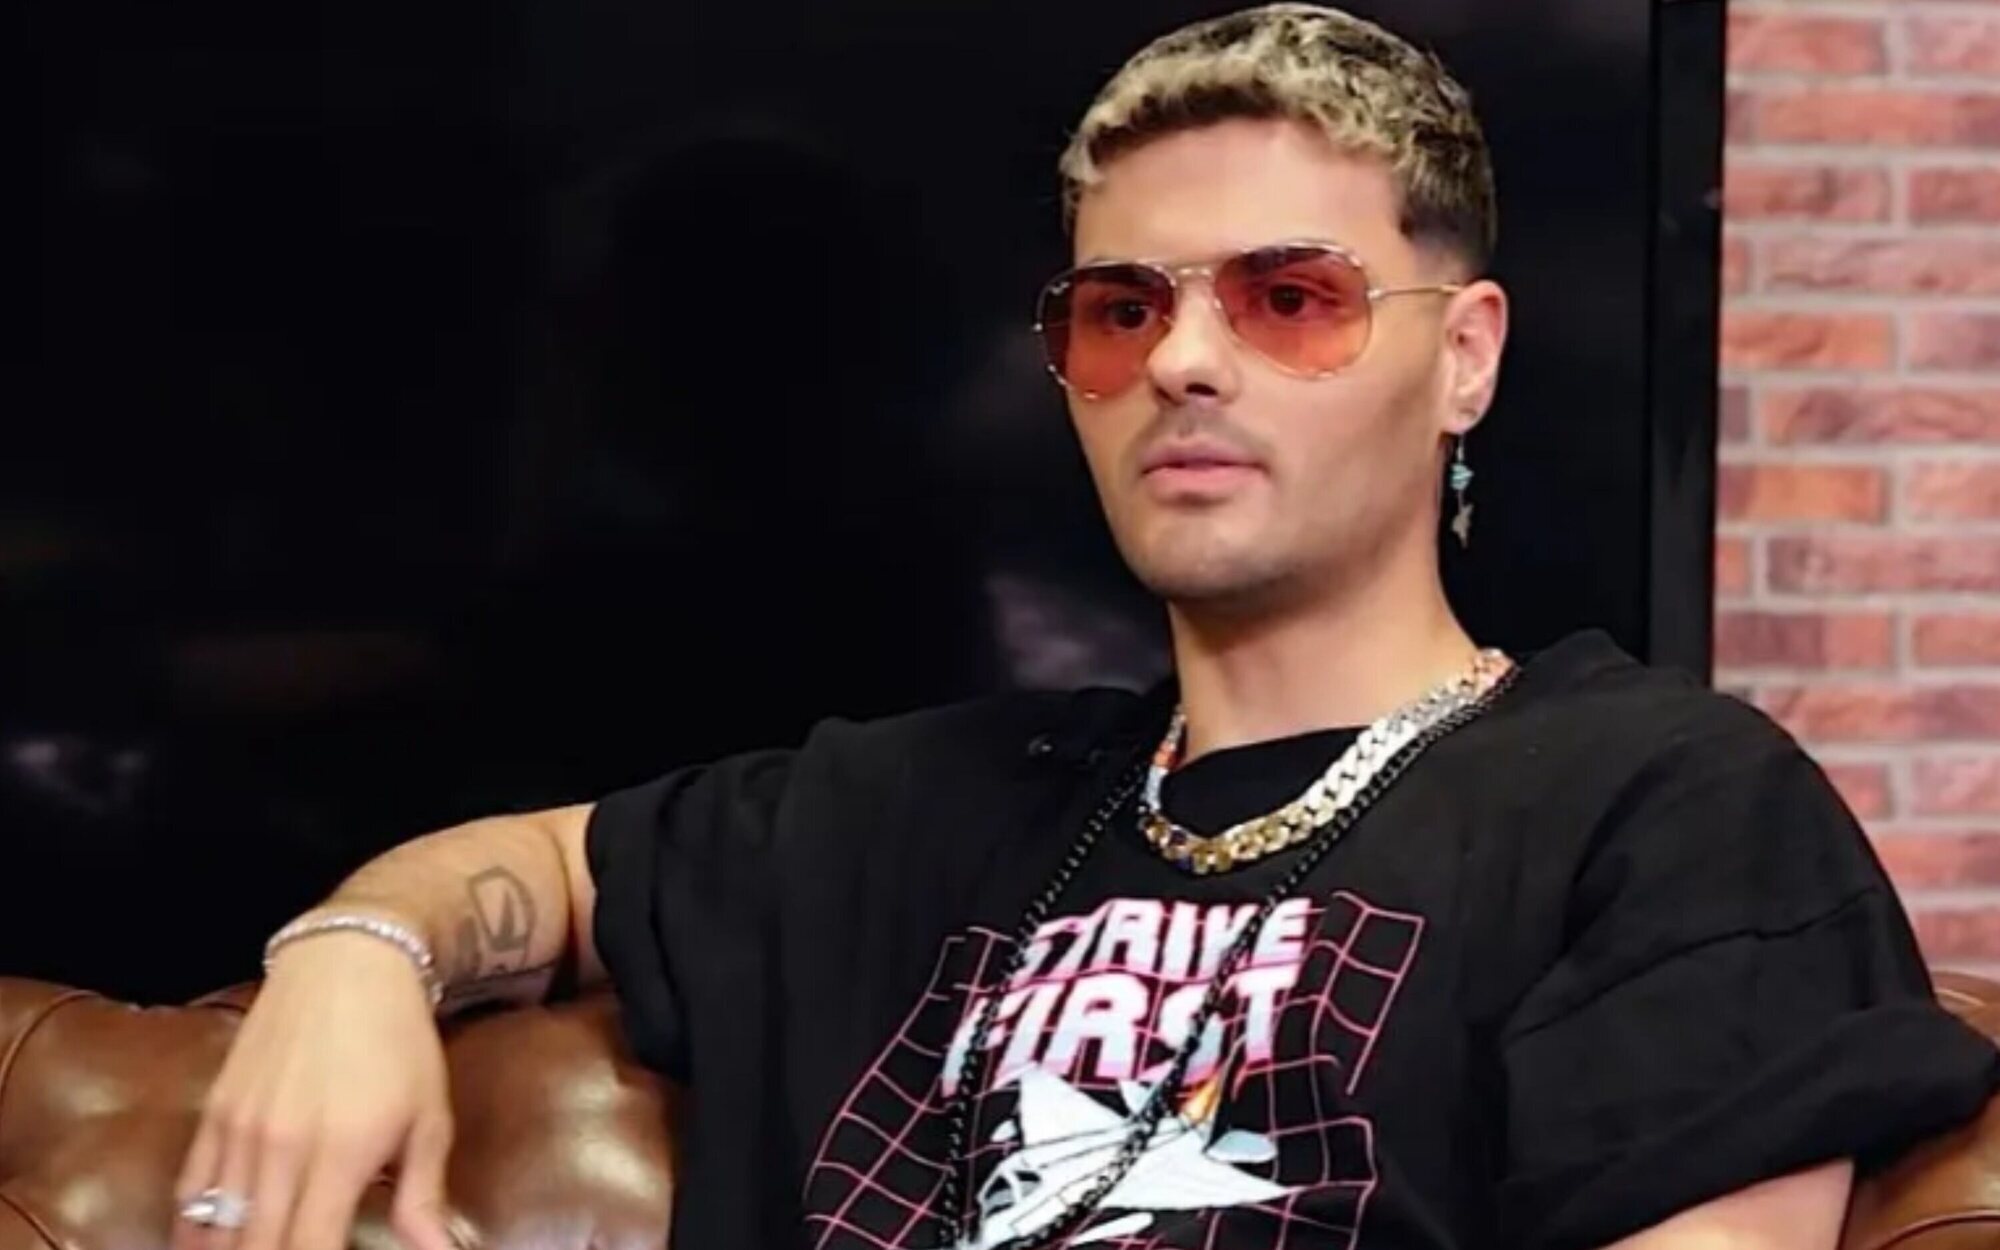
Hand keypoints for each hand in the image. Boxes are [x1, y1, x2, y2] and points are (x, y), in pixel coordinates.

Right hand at [173, 932, 457, 1249]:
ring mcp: (240, 1131)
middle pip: (259, 1247)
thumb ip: (423, 1197)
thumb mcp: (429, 1118)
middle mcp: (281, 1150)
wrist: (347, 965)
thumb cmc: (400, 1043)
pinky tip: (211, 1244)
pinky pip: (189, 1192)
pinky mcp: (215, 1113)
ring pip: (215, 1228)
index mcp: (341, 1156)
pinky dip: (195, 1228)